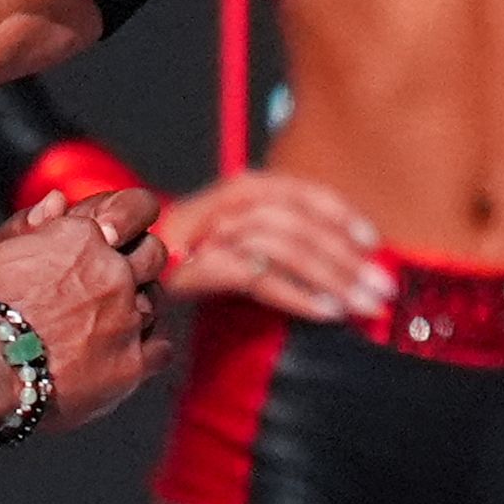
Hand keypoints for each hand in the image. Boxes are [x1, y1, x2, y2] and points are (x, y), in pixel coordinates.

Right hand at [0, 187, 173, 432]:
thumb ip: (17, 227)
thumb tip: (55, 204)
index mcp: (79, 237)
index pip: (135, 208)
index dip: (133, 218)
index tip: (123, 233)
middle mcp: (111, 272)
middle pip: (153, 254)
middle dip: (138, 262)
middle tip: (115, 282)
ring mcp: (125, 317)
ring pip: (157, 301)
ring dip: (139, 307)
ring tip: (111, 323)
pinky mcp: (130, 363)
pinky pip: (160, 350)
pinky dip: (147, 350)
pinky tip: (123, 355)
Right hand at [160, 171, 391, 322]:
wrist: (121, 279)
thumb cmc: (190, 266)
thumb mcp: (238, 243)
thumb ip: (283, 243)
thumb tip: (351, 264)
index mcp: (238, 190)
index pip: (298, 191)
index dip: (339, 213)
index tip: (373, 241)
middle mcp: (221, 205)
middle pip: (293, 220)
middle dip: (345, 256)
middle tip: (382, 287)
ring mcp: (202, 235)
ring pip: (278, 243)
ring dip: (329, 276)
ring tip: (360, 305)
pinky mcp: (190, 270)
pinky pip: (254, 275)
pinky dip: (296, 294)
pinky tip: (325, 312)